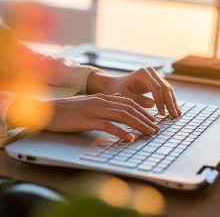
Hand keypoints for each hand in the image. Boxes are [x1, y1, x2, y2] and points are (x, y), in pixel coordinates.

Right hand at [7, 93, 159, 140]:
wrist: (47, 110)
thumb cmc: (68, 110)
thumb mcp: (88, 104)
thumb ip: (104, 104)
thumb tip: (118, 105)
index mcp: (103, 98)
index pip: (128, 102)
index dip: (143, 111)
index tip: (152, 120)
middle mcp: (101, 101)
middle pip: (129, 108)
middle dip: (145, 118)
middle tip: (156, 128)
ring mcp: (94, 109)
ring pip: (122, 115)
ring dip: (138, 124)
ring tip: (149, 133)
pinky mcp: (86, 119)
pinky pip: (107, 125)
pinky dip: (120, 131)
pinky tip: (129, 138)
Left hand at [87, 67, 181, 116]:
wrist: (114, 84)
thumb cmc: (117, 90)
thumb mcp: (124, 96)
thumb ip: (137, 100)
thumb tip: (153, 104)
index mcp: (142, 73)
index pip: (156, 87)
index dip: (160, 101)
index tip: (162, 114)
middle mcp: (150, 72)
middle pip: (164, 87)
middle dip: (170, 102)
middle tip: (174, 116)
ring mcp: (154, 75)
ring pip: (168, 89)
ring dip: (173, 102)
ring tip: (176, 115)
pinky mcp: (156, 81)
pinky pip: (166, 91)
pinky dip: (170, 100)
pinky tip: (174, 110)